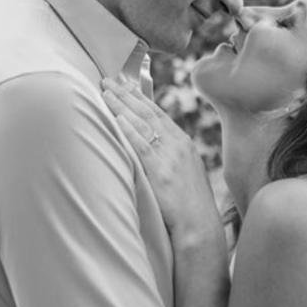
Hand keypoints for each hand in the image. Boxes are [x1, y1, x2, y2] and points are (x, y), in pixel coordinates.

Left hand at [101, 77, 220, 240]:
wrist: (200, 227)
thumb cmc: (191, 206)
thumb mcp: (185, 173)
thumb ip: (169, 157)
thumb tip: (151, 148)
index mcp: (184, 143)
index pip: (158, 113)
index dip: (139, 97)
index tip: (125, 84)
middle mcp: (178, 144)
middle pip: (148, 112)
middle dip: (126, 94)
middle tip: (109, 79)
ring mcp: (170, 156)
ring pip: (143, 123)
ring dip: (122, 105)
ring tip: (105, 91)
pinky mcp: (161, 170)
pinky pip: (141, 144)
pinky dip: (128, 129)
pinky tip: (116, 117)